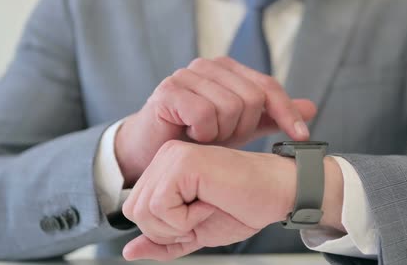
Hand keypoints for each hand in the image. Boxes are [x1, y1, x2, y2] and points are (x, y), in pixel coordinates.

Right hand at [115, 57, 316, 185]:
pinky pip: (205, 114)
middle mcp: (208, 66)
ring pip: (231, 107)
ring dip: (222, 133)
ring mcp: (186, 75)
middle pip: (252, 99)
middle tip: (224, 139)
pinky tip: (192, 136)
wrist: (153, 153)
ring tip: (206, 138)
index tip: (301, 136)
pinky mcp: (168, 91)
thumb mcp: (241, 128)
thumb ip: (272, 116)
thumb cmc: (198, 138)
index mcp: (228, 69)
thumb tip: (311, 107)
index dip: (287, 111)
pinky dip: (204, 133)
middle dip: (244, 128)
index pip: (268, 86)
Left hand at [121, 140, 344, 260]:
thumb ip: (163, 242)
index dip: (165, 229)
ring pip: (143, 210)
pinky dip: (187, 217)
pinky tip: (211, 201)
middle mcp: (166, 155)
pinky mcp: (184, 162)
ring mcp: (174, 155)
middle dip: (169, 229)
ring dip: (179, 223)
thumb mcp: (194, 232)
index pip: (135, 210)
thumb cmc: (244, 207)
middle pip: (134, 211)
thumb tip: (129, 252)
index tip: (198, 215)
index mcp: (165, 167)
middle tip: (203, 213)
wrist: (277, 194)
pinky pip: (161, 206)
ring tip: (208, 205)